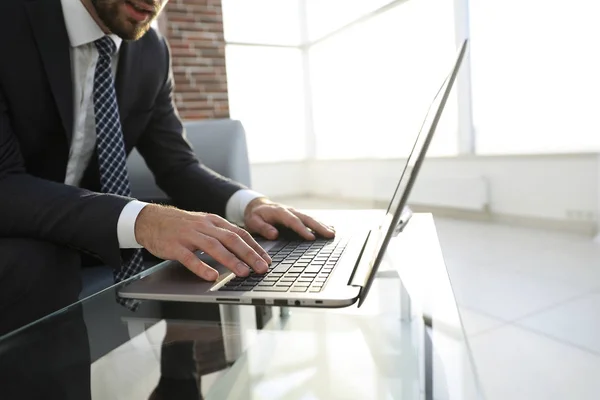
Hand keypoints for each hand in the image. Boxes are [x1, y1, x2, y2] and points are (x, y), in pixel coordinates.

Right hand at [134, 204, 270, 280]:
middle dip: (249, 254)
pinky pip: (190, 258)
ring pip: (214, 247)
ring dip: (231, 260)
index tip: (266, 259)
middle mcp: (204, 226)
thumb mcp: (204, 224)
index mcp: (214, 221)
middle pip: (231, 239)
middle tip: (262, 268)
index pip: (240, 233)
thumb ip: (221, 234)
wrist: (150, 219)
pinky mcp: (174, 246)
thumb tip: (243, 249)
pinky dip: (202, 267)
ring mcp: (189, 236)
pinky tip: (212, 276)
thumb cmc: (181, 225)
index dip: (255, 247)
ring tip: (243, 272)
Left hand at [243, 198, 334, 240]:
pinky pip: (310, 219)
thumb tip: (274, 234)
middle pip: (306, 218)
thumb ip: (263, 227)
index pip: (293, 221)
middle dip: (319, 226)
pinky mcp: (298, 216)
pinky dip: (320, 223)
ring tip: (332, 233)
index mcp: (279, 212)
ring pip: (311, 218)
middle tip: (330, 234)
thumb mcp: (253, 221)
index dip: (303, 229)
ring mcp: (295, 213)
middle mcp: (290, 211)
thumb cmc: (255, 215)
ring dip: (322, 225)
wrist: (257, 206)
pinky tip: (330, 228)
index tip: (311, 238)